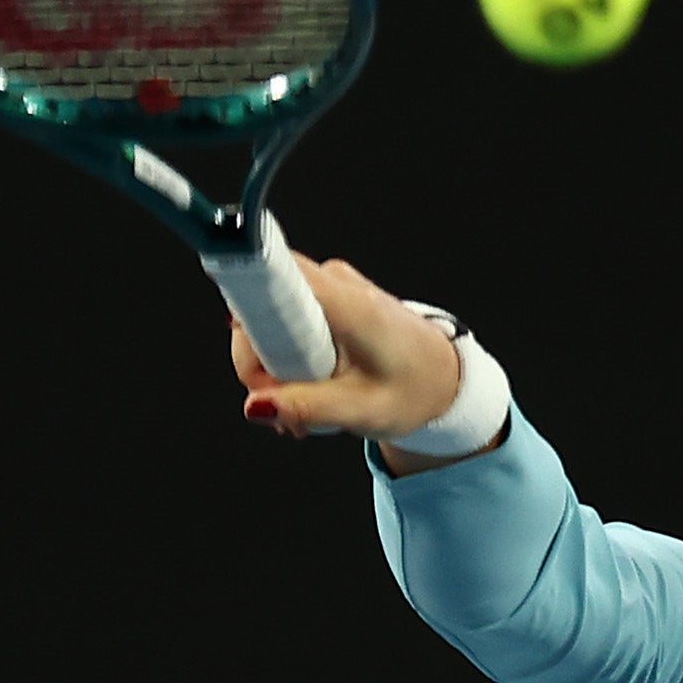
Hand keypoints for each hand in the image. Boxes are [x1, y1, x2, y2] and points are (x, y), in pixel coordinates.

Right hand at [230, 255, 462, 440]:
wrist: (444, 377)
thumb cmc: (413, 390)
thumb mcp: (363, 410)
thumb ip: (307, 407)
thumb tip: (254, 406)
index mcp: (348, 303)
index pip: (275, 271)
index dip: (243, 297)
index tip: (237, 336)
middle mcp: (335, 282)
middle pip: (261, 305)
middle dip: (258, 361)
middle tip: (280, 409)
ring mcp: (330, 284)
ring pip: (267, 317)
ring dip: (271, 366)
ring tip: (297, 408)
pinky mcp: (326, 294)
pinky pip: (283, 318)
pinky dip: (285, 357)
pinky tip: (304, 389)